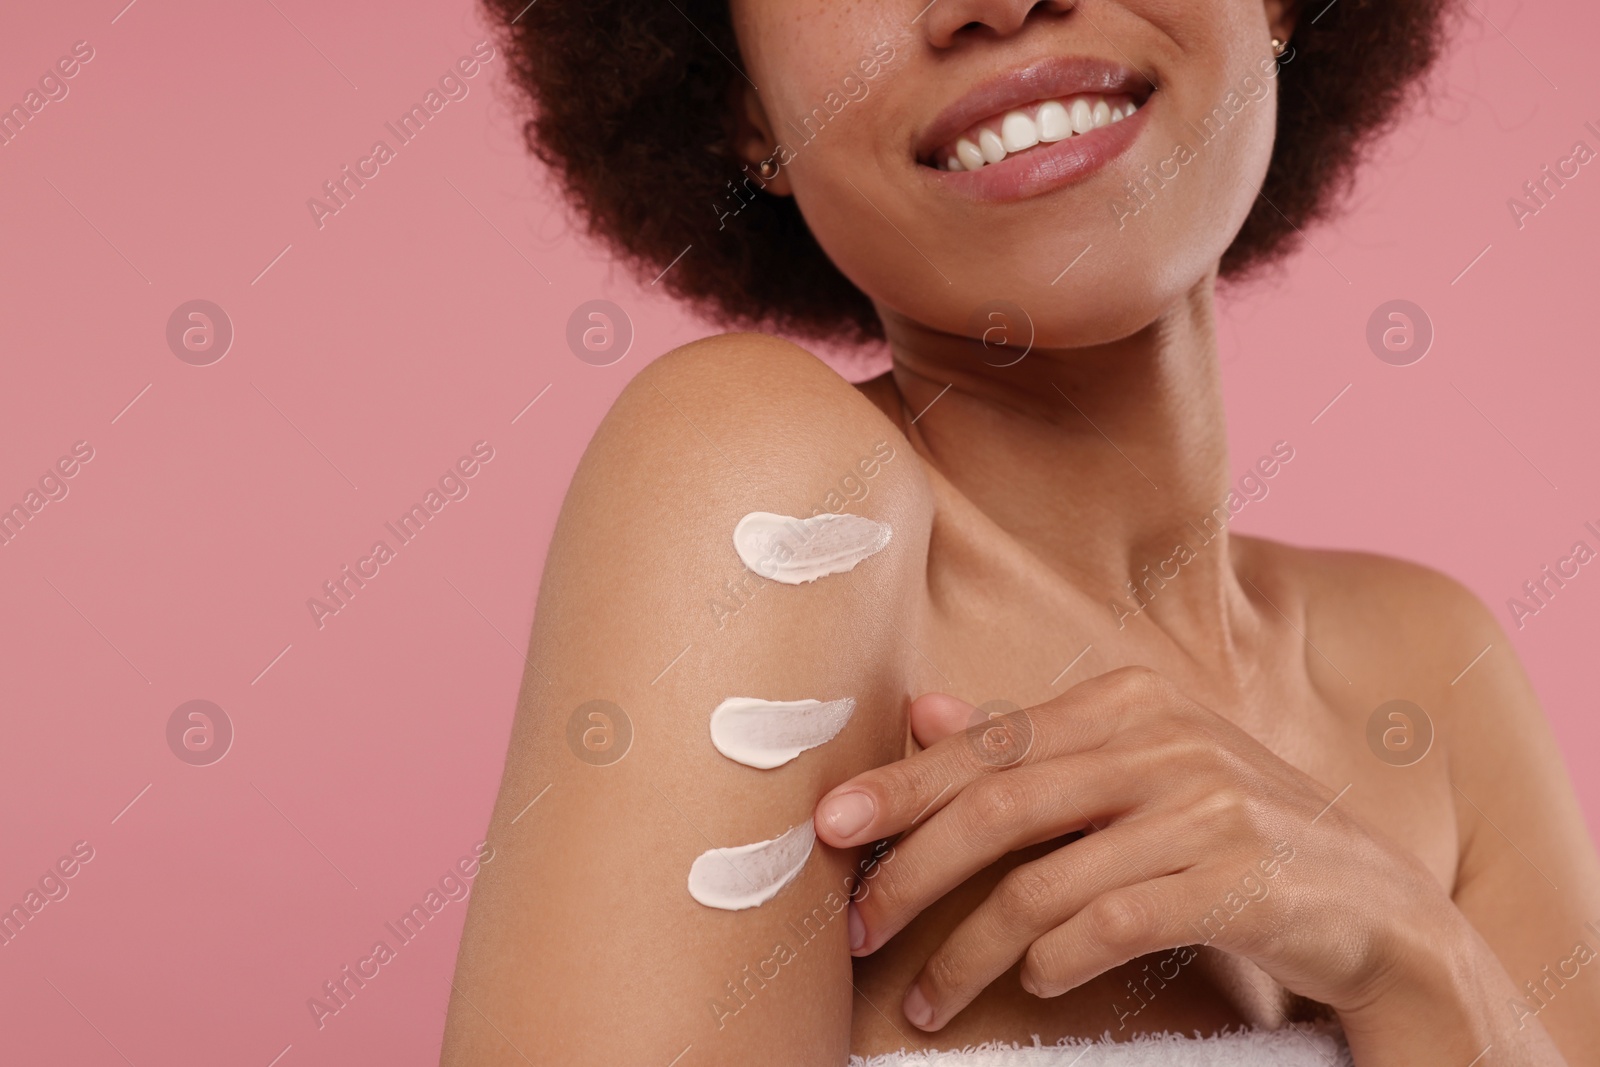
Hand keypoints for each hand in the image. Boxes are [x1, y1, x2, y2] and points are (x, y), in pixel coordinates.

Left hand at [812, 666, 1453, 1031]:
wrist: (1375, 908)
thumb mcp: (1137, 772)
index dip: (900, 785)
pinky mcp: (1236, 880)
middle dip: (911, 871)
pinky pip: (1110, 925)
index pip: (988, 742)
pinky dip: (1055, 961)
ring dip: (967, 951)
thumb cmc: (1231, 834)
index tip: (825, 827)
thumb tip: (922, 707)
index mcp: (1131, 700)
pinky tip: (1032, 983)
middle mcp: (1165, 740)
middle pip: (999, 805)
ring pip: (1041, 882)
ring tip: (927, 1001)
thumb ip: (1033, 743)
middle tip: (855, 927)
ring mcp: (1204, 807)